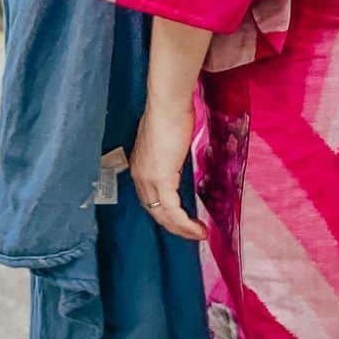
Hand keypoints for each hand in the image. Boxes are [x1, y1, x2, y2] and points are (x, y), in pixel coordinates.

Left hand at [129, 99, 206, 241]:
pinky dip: (186, 224)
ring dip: (182, 229)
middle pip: (154, 211)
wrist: (168, 104)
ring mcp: (149, 179)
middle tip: (192, 232)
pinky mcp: (162, 180)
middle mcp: (140, 176)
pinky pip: (173, 211)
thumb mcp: (167, 138)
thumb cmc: (171, 112)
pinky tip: (199, 229)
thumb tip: (176, 156)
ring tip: (199, 234)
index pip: (150, 198)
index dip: (165, 212)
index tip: (182, 218)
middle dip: (173, 226)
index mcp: (140, 166)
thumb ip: (169, 152)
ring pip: (163, 216)